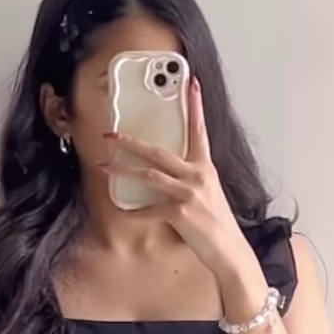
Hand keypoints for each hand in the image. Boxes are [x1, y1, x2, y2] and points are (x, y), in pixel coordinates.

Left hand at [102, 77, 258, 283]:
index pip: (199, 130)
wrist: (229, 250)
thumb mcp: (208, 193)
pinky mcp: (180, 212)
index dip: (195, 106)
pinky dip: (133, 213)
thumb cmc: (217, 224)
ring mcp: (188, 192)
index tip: (191, 83)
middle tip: (112, 135)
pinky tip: (123, 212)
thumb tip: (169, 172)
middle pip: (159, 151)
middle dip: (132, 143)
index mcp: (205, 167)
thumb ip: (190, 178)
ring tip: (104, 167)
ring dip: (122, 171)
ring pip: (148, 175)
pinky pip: (148, 210)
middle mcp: (197, 175)